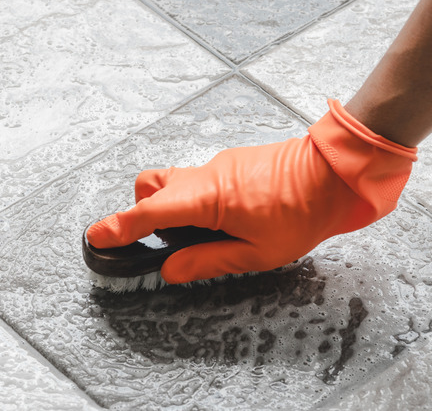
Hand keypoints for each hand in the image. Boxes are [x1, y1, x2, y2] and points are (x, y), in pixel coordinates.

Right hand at [86, 100, 416, 283]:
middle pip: (152, 187)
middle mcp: (206, 174)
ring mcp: (220, 164)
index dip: (118, 226)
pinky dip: (199, 199)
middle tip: (161, 241)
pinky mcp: (234, 162)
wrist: (335, 175)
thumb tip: (172, 269)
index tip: (96, 237)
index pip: (148, 212)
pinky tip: (229, 219)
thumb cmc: (302, 213)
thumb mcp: (255, 252)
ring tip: (204, 235)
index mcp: (208, 198)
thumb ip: (207, 261)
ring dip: (175, 206)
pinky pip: (201, 178)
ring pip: (177, 181)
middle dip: (143, 213)